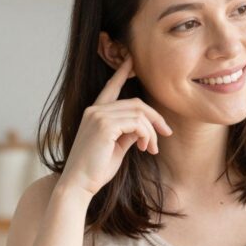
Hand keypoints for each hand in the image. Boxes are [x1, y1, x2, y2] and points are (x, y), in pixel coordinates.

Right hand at [57, 55, 172, 197]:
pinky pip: (137, 124)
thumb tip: (143, 129)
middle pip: (136, 103)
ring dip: (152, 132)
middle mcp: (95, 110)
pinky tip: (146, 148)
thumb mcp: (116, 148)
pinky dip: (147, 135)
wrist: (79, 185)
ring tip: (152, 149)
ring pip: (139, 114)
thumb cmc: (96, 170)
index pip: (111, 87)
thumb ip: (128, 134)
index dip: (121, 73)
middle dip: (155, 118)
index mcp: (94, 113)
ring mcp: (98, 116)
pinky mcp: (105, 126)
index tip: (131, 60)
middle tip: (166, 133)